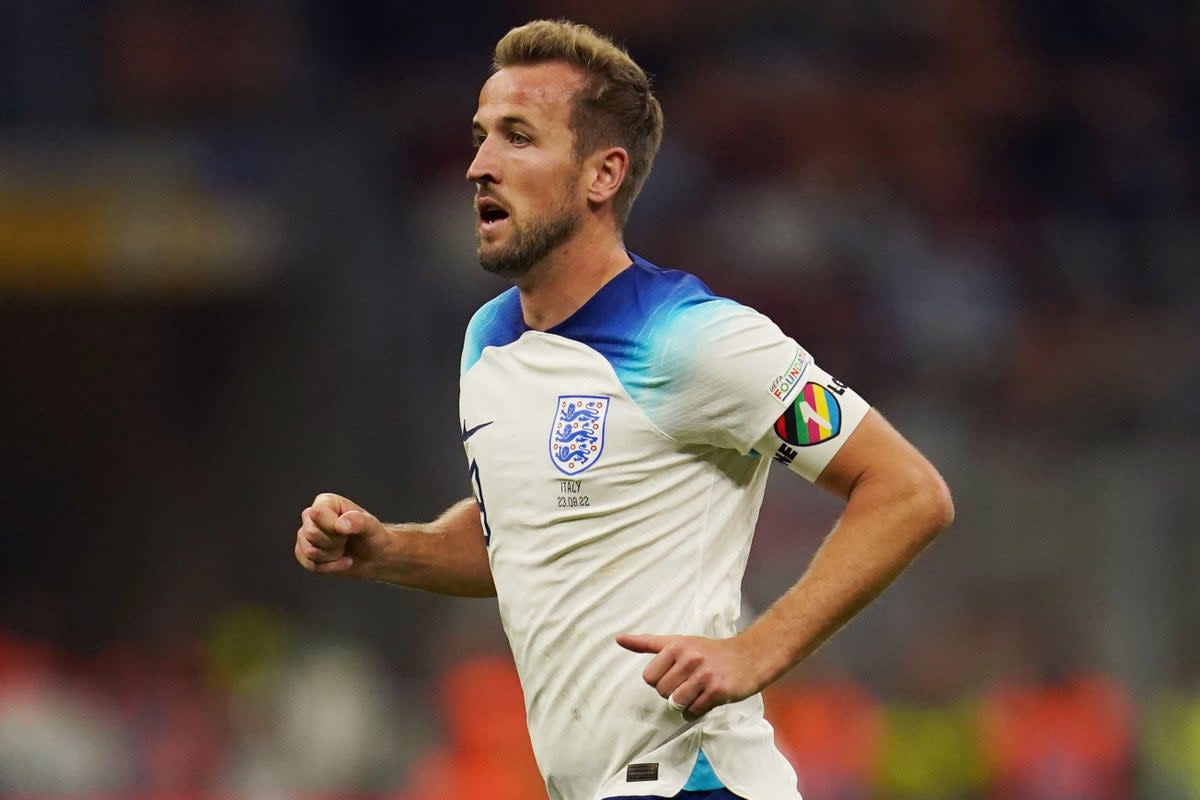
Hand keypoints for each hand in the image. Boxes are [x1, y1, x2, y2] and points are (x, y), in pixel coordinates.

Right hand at [294, 492, 387, 577]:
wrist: (374, 557)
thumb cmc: (373, 537)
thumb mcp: (372, 527)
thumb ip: (358, 521)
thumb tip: (339, 524)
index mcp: (326, 502)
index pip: (316, 514)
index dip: (332, 528)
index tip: (348, 531)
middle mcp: (313, 516)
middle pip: (311, 534)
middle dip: (334, 543)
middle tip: (347, 540)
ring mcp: (306, 535)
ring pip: (310, 552)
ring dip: (332, 556)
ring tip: (344, 549)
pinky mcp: (304, 553)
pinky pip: (310, 565)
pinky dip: (330, 567)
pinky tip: (342, 561)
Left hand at [615, 632, 766, 718]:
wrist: (749, 657)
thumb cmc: (709, 651)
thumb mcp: (678, 642)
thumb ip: (647, 643)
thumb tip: (618, 639)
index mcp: (676, 645)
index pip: (649, 677)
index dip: (660, 680)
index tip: (675, 674)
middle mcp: (690, 658)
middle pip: (662, 692)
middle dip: (672, 692)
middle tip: (689, 683)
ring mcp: (704, 675)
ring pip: (676, 703)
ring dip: (684, 703)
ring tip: (697, 691)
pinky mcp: (718, 691)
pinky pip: (693, 712)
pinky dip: (696, 711)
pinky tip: (706, 699)